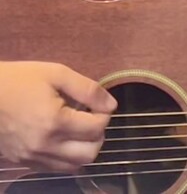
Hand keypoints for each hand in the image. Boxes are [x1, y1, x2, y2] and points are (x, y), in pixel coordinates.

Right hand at [0, 61, 116, 172]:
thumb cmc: (19, 80)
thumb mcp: (56, 74)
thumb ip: (88, 89)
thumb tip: (111, 105)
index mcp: (55, 122)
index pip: (97, 128)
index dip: (104, 114)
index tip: (98, 105)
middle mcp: (45, 145)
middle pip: (89, 153)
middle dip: (98, 135)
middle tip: (92, 118)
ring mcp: (32, 157)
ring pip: (74, 166)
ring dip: (84, 149)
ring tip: (79, 129)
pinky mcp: (23, 162)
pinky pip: (55, 169)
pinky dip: (67, 157)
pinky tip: (64, 139)